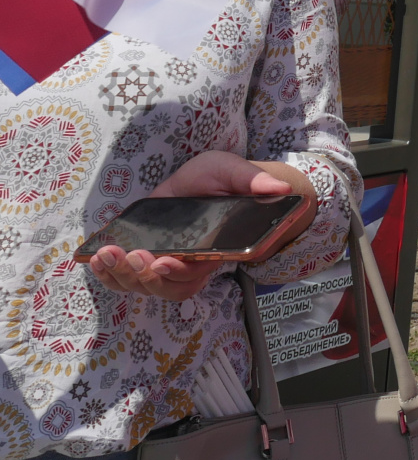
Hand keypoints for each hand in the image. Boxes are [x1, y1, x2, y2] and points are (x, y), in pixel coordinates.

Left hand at [88, 152, 314, 302]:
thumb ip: (254, 180)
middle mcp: (191, 262)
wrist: (211, 182)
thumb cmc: (226, 179)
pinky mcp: (146, 254)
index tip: (164, 262)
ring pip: (144, 286)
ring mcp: (167, 261)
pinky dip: (108, 275)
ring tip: (106, 255)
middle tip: (131, 255)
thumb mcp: (236, 171)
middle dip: (143, 276)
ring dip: (121, 276)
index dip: (179, 273)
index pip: (198, 272)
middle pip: (167, 287)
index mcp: (215, 247)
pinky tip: (95, 260)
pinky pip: (126, 278)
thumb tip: (281, 188)